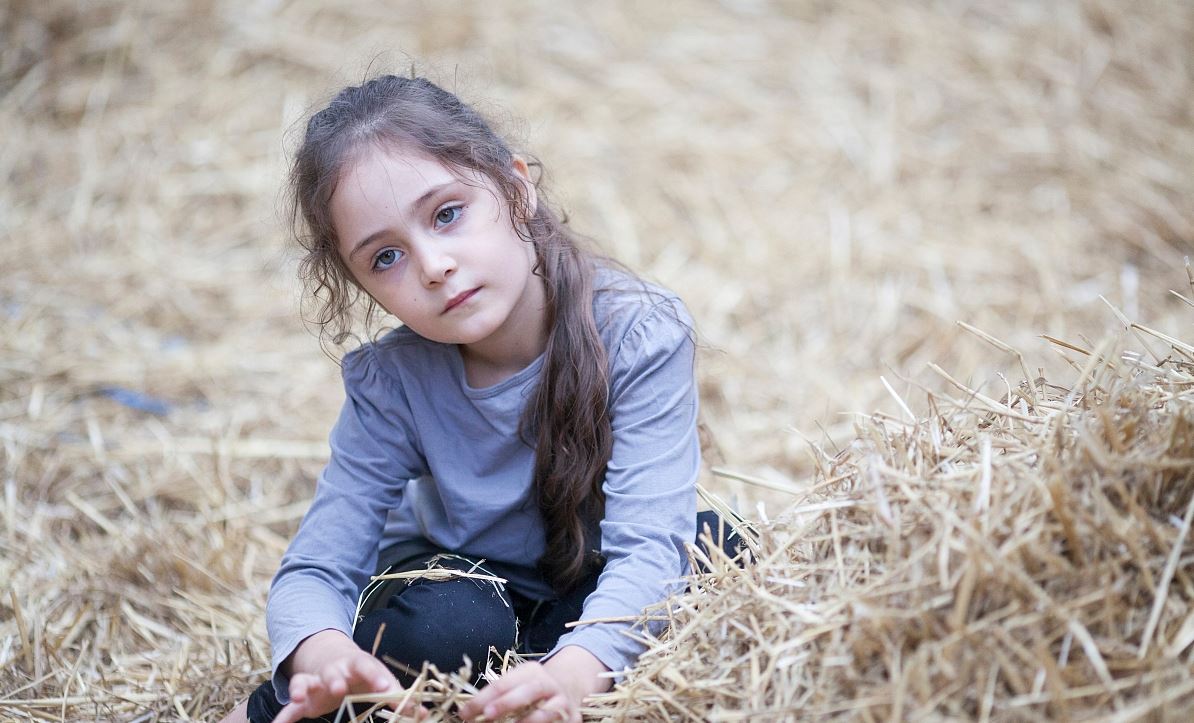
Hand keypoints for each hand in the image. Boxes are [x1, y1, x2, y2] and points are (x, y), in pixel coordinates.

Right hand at [274, 631, 426, 722]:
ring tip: (301, 698)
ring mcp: (315, 681)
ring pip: (306, 681)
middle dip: (336, 679)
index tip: (387, 688)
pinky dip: (283, 715)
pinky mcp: (303, 697)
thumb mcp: (380, 681)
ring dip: (304, 688)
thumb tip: (424, 714)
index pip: (369, 666)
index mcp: (357, 664)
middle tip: (339, 688)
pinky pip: (290, 705)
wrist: (330, 657)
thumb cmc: (361, 674)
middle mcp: (334, 670)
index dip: (378, 676)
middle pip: (333, 672)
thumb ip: (398, 698)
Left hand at [458, 661, 577, 722]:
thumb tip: (466, 712)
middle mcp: (548, 684)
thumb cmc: (533, 689)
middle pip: (527, 691)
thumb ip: (497, 695)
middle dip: (506, 703)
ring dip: (529, 721)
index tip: (464, 713)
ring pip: (547, 711)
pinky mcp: (572, 718)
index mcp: (530, 671)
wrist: (571, 687)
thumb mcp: (518, 684)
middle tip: (487, 714)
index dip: (482, 698)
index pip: (502, 683)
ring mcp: (562, 701)